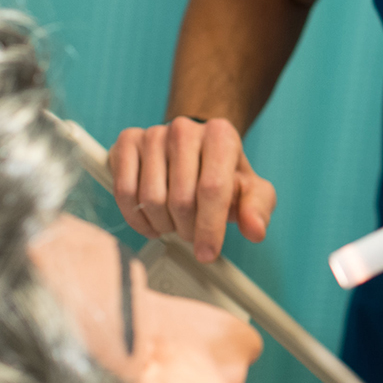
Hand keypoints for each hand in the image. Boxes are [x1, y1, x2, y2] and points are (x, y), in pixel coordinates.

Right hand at [110, 117, 277, 260]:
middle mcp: (185, 129)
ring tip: (174, 223)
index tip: (207, 253)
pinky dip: (136, 217)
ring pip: (151, 199)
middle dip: (187, 229)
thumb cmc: (222, 173)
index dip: (209, 227)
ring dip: (163, 224)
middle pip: (180, 199)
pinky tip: (150, 221)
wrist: (195, 149)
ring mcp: (153, 133)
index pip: (212, 189)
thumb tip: (255, 230)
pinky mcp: (127, 142)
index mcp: (220, 135)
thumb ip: (257, 209)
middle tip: (192, 232)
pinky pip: (124, 191)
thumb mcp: (250, 190)